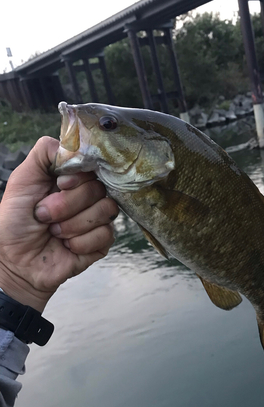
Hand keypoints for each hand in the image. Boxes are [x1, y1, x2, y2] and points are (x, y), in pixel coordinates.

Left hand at [0, 137, 118, 311]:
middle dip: (67, 205)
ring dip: (73, 225)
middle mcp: (87, 196)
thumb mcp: (23, 178)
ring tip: (55, 233)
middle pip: (99, 189)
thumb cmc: (15, 221)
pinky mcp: (101, 243)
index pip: (93, 166)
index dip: (78, 177)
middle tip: (45, 217)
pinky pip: (105, 235)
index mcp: (71, 179)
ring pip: (106, 211)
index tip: (59, 185)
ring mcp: (96, 219)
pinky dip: (80, 243)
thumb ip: (45, 153)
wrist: (14, 262)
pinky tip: (66, 247)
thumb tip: (74, 145)